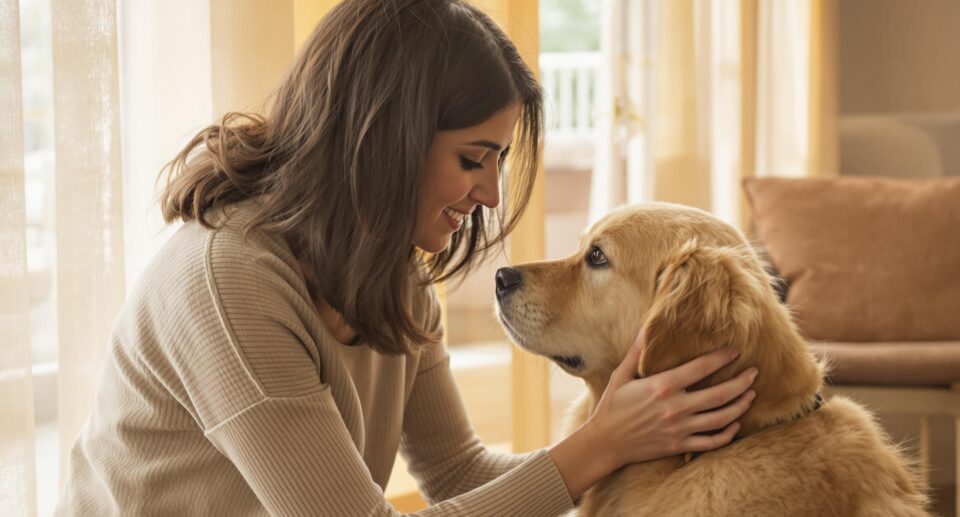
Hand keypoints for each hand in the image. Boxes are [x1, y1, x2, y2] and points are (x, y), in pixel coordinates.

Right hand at [548, 334, 756, 499]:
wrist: (605, 442)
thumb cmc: (612, 405)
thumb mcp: (622, 375)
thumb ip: (637, 351)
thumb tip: (647, 327)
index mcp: (662, 386)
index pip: (701, 368)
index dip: (721, 358)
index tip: (735, 350)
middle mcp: (675, 408)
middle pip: (720, 394)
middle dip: (741, 382)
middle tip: (754, 373)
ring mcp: (679, 429)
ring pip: (721, 418)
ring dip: (741, 406)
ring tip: (751, 395)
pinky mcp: (679, 445)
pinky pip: (711, 442)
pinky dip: (728, 434)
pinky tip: (735, 424)